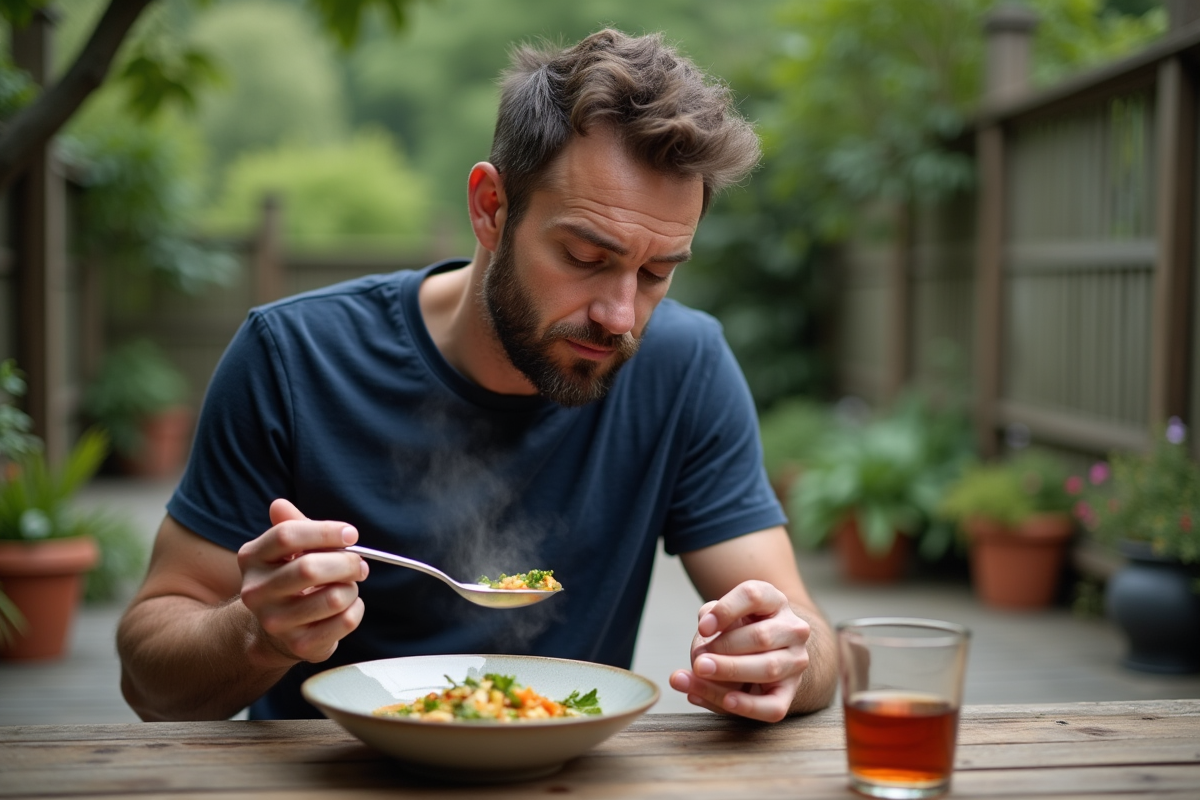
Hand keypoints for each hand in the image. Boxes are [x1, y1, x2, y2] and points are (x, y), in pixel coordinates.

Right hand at [237, 499, 367, 664]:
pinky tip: (347, 607)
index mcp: (252, 558)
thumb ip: (292, 525)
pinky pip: (345, 622)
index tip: (351, 535)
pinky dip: (356, 610)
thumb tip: (280, 505)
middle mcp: (256, 592)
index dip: (326, 531)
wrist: (275, 630)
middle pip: (310, 568)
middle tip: (360, 563)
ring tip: (348, 586)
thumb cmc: (290, 578)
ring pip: (334, 598)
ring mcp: (275, 622)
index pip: (287, 535)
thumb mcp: (287, 550)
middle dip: (347, 563)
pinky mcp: (299, 646)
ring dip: (352, 588)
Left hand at [668, 580, 810, 722]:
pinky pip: (774, 706)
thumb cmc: (736, 632)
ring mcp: (796, 662)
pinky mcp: (789, 693)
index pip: (753, 596)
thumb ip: (712, 616)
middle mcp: (792, 629)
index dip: (725, 611)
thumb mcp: (724, 615)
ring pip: (768, 668)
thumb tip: (706, 627)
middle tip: (698, 659)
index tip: (702, 627)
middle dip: (724, 648)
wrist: (764, 656)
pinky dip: (749, 705)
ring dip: (729, 673)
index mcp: (773, 601)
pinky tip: (727, 701)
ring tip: (699, 673)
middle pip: (761, 636)